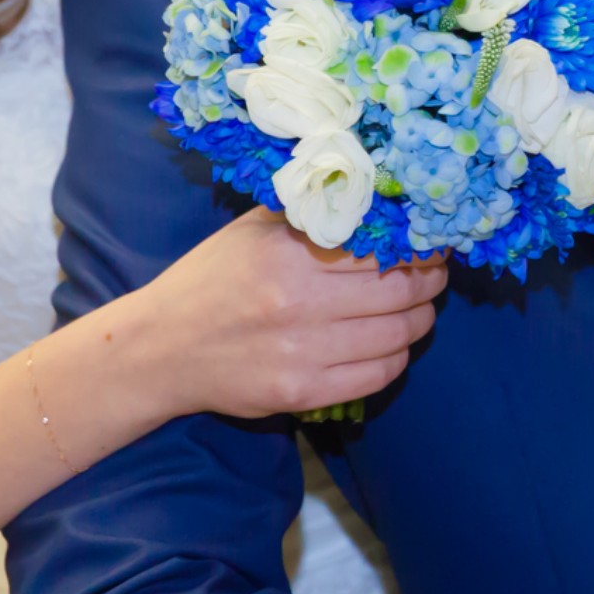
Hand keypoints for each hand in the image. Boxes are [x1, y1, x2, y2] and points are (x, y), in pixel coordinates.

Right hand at [125, 205, 446, 419]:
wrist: (160, 348)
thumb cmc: (210, 280)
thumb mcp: (252, 231)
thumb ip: (310, 215)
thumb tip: (379, 201)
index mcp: (288, 252)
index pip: (383, 247)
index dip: (420, 247)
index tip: (431, 245)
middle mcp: (297, 300)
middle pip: (400, 292)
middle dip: (429, 284)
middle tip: (433, 277)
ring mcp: (301, 351)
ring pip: (397, 336)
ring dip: (418, 323)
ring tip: (416, 312)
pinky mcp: (302, 392)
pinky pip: (378, 376)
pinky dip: (396, 360)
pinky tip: (389, 347)